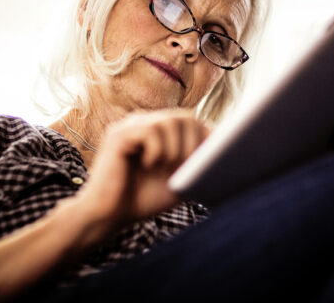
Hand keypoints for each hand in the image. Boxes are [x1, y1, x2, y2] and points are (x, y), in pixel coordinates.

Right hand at [74, 109, 209, 231]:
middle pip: (185, 117)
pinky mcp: (118, 135)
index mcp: (158, 131)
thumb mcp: (178, 182)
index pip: (191, 121)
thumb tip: (226, 157)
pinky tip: (148, 165)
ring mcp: (130, 126)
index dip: (206, 138)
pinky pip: (150, 130)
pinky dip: (157, 150)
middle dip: (193, 144)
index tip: (210, 160)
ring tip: (164, 168)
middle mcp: (144, 123)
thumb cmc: (142, 200)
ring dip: (175, 149)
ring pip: (169, 121)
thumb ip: (196, 166)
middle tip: (184, 168)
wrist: (107, 217)